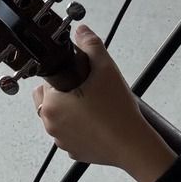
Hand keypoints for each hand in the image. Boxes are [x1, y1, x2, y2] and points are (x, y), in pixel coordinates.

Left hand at [34, 26, 166, 181]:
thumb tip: (81, 31)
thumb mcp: (106, 69)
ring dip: (71, 110)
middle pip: (50, 99)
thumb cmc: (118, 112)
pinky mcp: (71, 151)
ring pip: (59, 117)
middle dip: (64, 92)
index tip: (81, 78)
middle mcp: (50, 123)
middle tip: (88, 91)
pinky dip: (79, 127)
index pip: (47, 80)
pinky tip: (97, 122)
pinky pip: (70, 133)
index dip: (65, 75)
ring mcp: (60, 140)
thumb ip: (91, 45)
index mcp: (50, 103)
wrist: (133, 145)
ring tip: (94, 106)